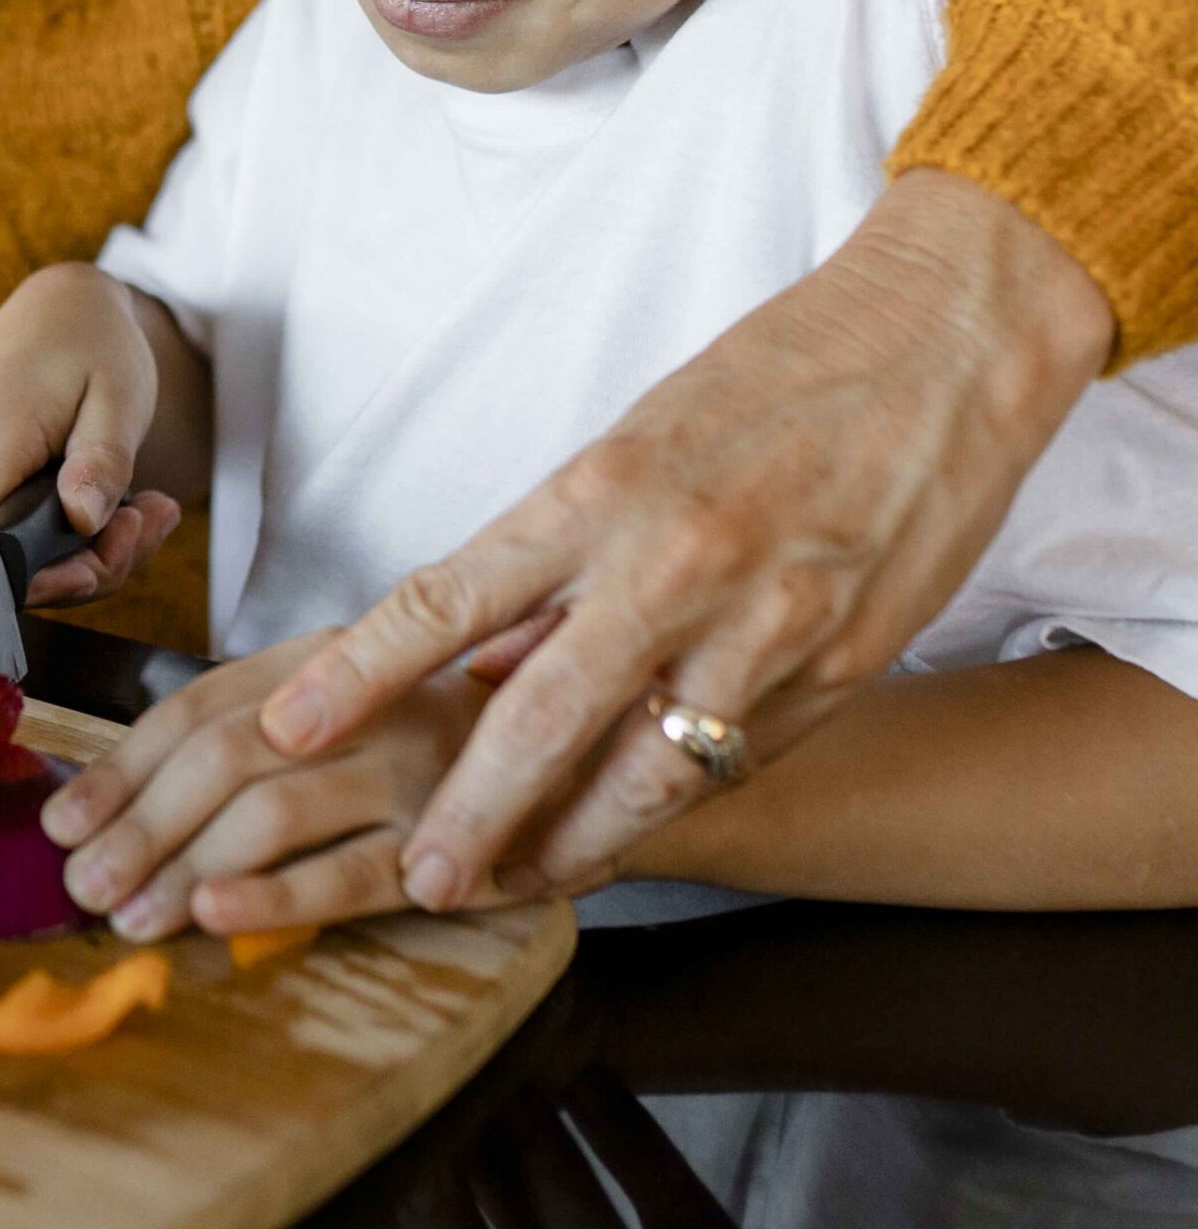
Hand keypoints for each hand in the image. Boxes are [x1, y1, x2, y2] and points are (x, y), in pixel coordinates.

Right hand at [0, 263, 184, 605]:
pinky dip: (66, 539)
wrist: (52, 314)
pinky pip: (9, 539)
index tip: (102, 562)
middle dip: (90, 563)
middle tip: (155, 518)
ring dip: (87, 553)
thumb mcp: (119, 396)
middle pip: (7, 562)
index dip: (36, 577)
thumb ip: (102, 460)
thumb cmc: (90, 348)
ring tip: (147, 508)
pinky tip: (114, 509)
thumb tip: (82, 522)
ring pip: (13, 558)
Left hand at [45, 642, 494, 940]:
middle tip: (79, 880)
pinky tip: (214, 915)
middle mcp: (366, 704)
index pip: (199, 708)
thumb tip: (133, 794)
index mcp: (327, 664)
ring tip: (127, 914)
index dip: (122, 766)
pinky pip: (350, 872)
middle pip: (223, 758)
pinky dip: (274, 896)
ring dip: (184, 867)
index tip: (61, 819)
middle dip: (137, 824)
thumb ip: (265, 733)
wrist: (600, 760)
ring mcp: (413, 770)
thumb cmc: (451, 742)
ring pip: (272, 814)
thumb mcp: (360, 707)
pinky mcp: (456, 841)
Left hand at [255, 172, 1114, 910]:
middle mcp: (672, 562)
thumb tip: (485, 659)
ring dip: (569, 842)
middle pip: (537, 718)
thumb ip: (562, 557)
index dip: (358, 674)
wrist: (941, 346)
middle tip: (413, 874)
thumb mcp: (638, 441)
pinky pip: (733, 758)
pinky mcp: (839, 666)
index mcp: (599, 489)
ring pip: (644, 771)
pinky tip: (626, 838)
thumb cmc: (772, 379)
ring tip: (510, 882)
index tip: (287, 729)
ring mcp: (763, 624)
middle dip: (467, 811)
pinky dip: (671, 805)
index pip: (446, 597)